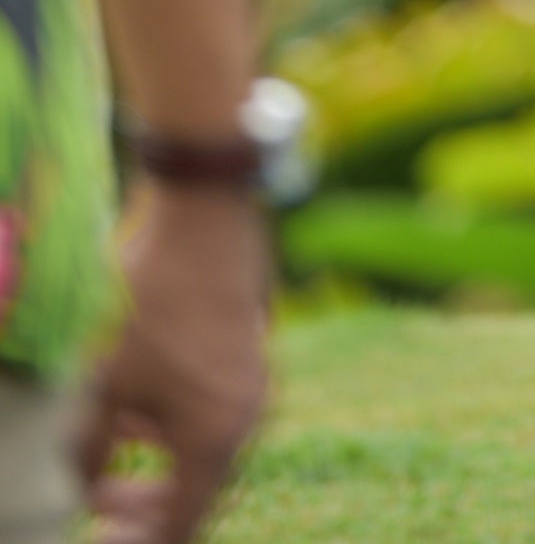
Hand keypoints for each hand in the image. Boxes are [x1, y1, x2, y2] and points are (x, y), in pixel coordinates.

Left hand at [76, 184, 267, 541]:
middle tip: (101, 510)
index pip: (179, 527)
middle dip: (146, 511)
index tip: (102, 536)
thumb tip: (85, 489)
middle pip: (198, 496)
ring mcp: (256, 387)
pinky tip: (141, 416)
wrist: (207, 216)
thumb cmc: (155, 300)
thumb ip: (87, 451)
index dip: (138, 541)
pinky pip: (216, 419)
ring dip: (160, 469)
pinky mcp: (251, 358)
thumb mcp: (106, 381)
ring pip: (207, 455)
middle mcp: (248, 421)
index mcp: (216, 439)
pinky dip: (179, 433)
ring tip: (112, 461)